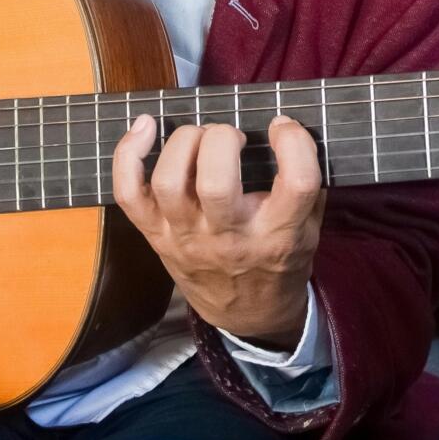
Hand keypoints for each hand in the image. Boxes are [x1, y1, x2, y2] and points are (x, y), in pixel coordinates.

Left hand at [112, 114, 322, 350]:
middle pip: (216, 183)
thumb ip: (307, 180)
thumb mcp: (310, 227)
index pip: (296, 183)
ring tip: (199, 136)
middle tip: (231, 136)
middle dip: (222, 139)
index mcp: (278, 234)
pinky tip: (145, 128)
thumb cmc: (279, 259)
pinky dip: (128, 155)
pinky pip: (128, 192)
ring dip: (183, 142)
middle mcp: (230, 238)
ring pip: (170, 183)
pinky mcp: (156, 235)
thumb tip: (292, 126)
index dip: (294, 142)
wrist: (248, 313)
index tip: (283, 127)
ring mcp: (186, 238)